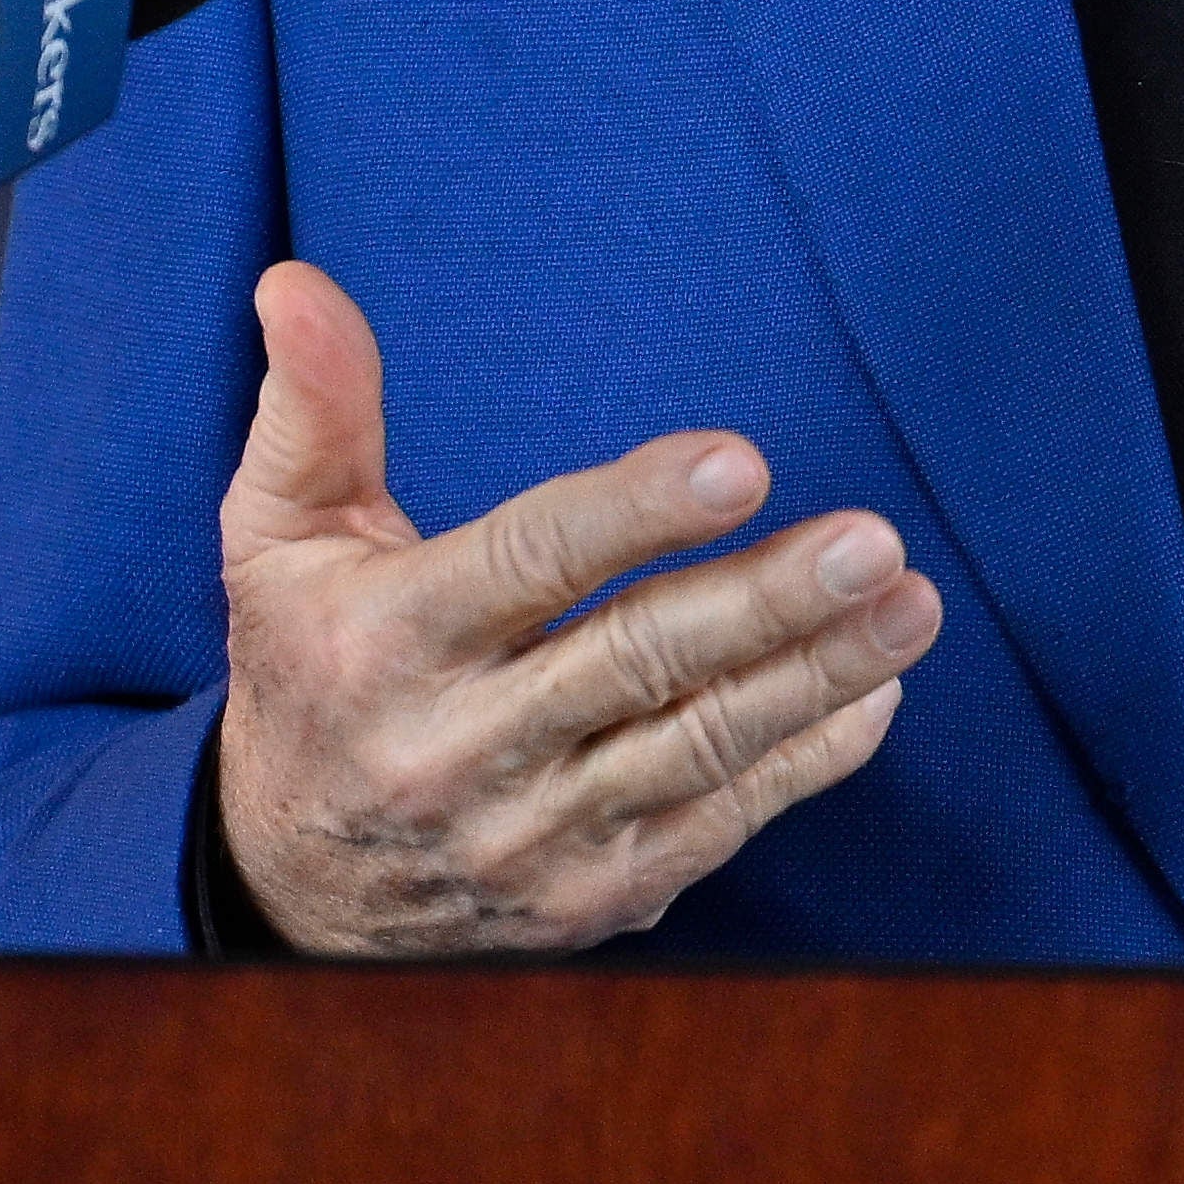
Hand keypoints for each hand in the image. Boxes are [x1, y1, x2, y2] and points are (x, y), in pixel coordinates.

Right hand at [206, 259, 940, 954]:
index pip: (526, 567)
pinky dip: (807, 760)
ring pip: (696, 749)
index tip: (739, 464)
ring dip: (816, 676)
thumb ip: (310, 413)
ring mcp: (532, 839)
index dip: (634, 515)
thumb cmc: (305, 675)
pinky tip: (875, 693)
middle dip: (765, 601)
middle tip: (873, 541)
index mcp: (385, 646)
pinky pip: (720, 823)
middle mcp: (457, 752)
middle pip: (635, 663)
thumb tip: (296, 285)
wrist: (291, 892)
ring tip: (908, 605)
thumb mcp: (275, 543)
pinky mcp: (593, 898)